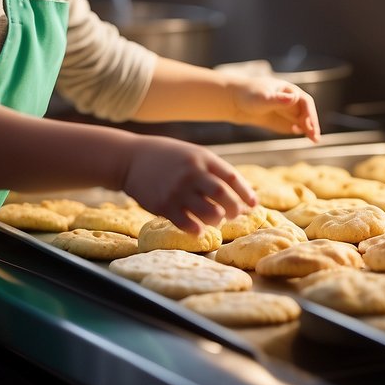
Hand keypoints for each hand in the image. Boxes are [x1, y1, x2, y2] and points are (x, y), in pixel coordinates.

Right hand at [121, 137, 256, 233]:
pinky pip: (187, 223)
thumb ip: (212, 169)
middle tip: (236, 215)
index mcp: (202, 158)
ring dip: (218, 219)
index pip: (231, 177)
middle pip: (223, 195)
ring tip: (216, 220)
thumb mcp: (191, 154)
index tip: (253, 204)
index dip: (246, 193)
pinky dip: (197, 229)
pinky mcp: (164, 205)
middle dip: (234, 209)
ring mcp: (178, 190)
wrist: (131, 159)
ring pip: (209, 211)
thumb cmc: (167, 157)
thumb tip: (237, 192)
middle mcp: (192, 173)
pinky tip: (199, 229)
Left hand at [230, 76, 320, 141]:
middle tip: (316, 138)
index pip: (305, 102)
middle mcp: (288, 99)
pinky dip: (297, 129)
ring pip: (300, 119)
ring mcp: (284, 110)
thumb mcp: (263, 98)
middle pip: (305, 112)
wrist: (232, 101)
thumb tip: (294, 97)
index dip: (310, 114)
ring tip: (313, 140)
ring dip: (308, 129)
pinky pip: (291, 124)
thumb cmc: (246, 95)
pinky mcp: (278, 119)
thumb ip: (278, 100)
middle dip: (312, 124)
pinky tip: (298, 134)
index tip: (310, 126)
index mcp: (288, 90)